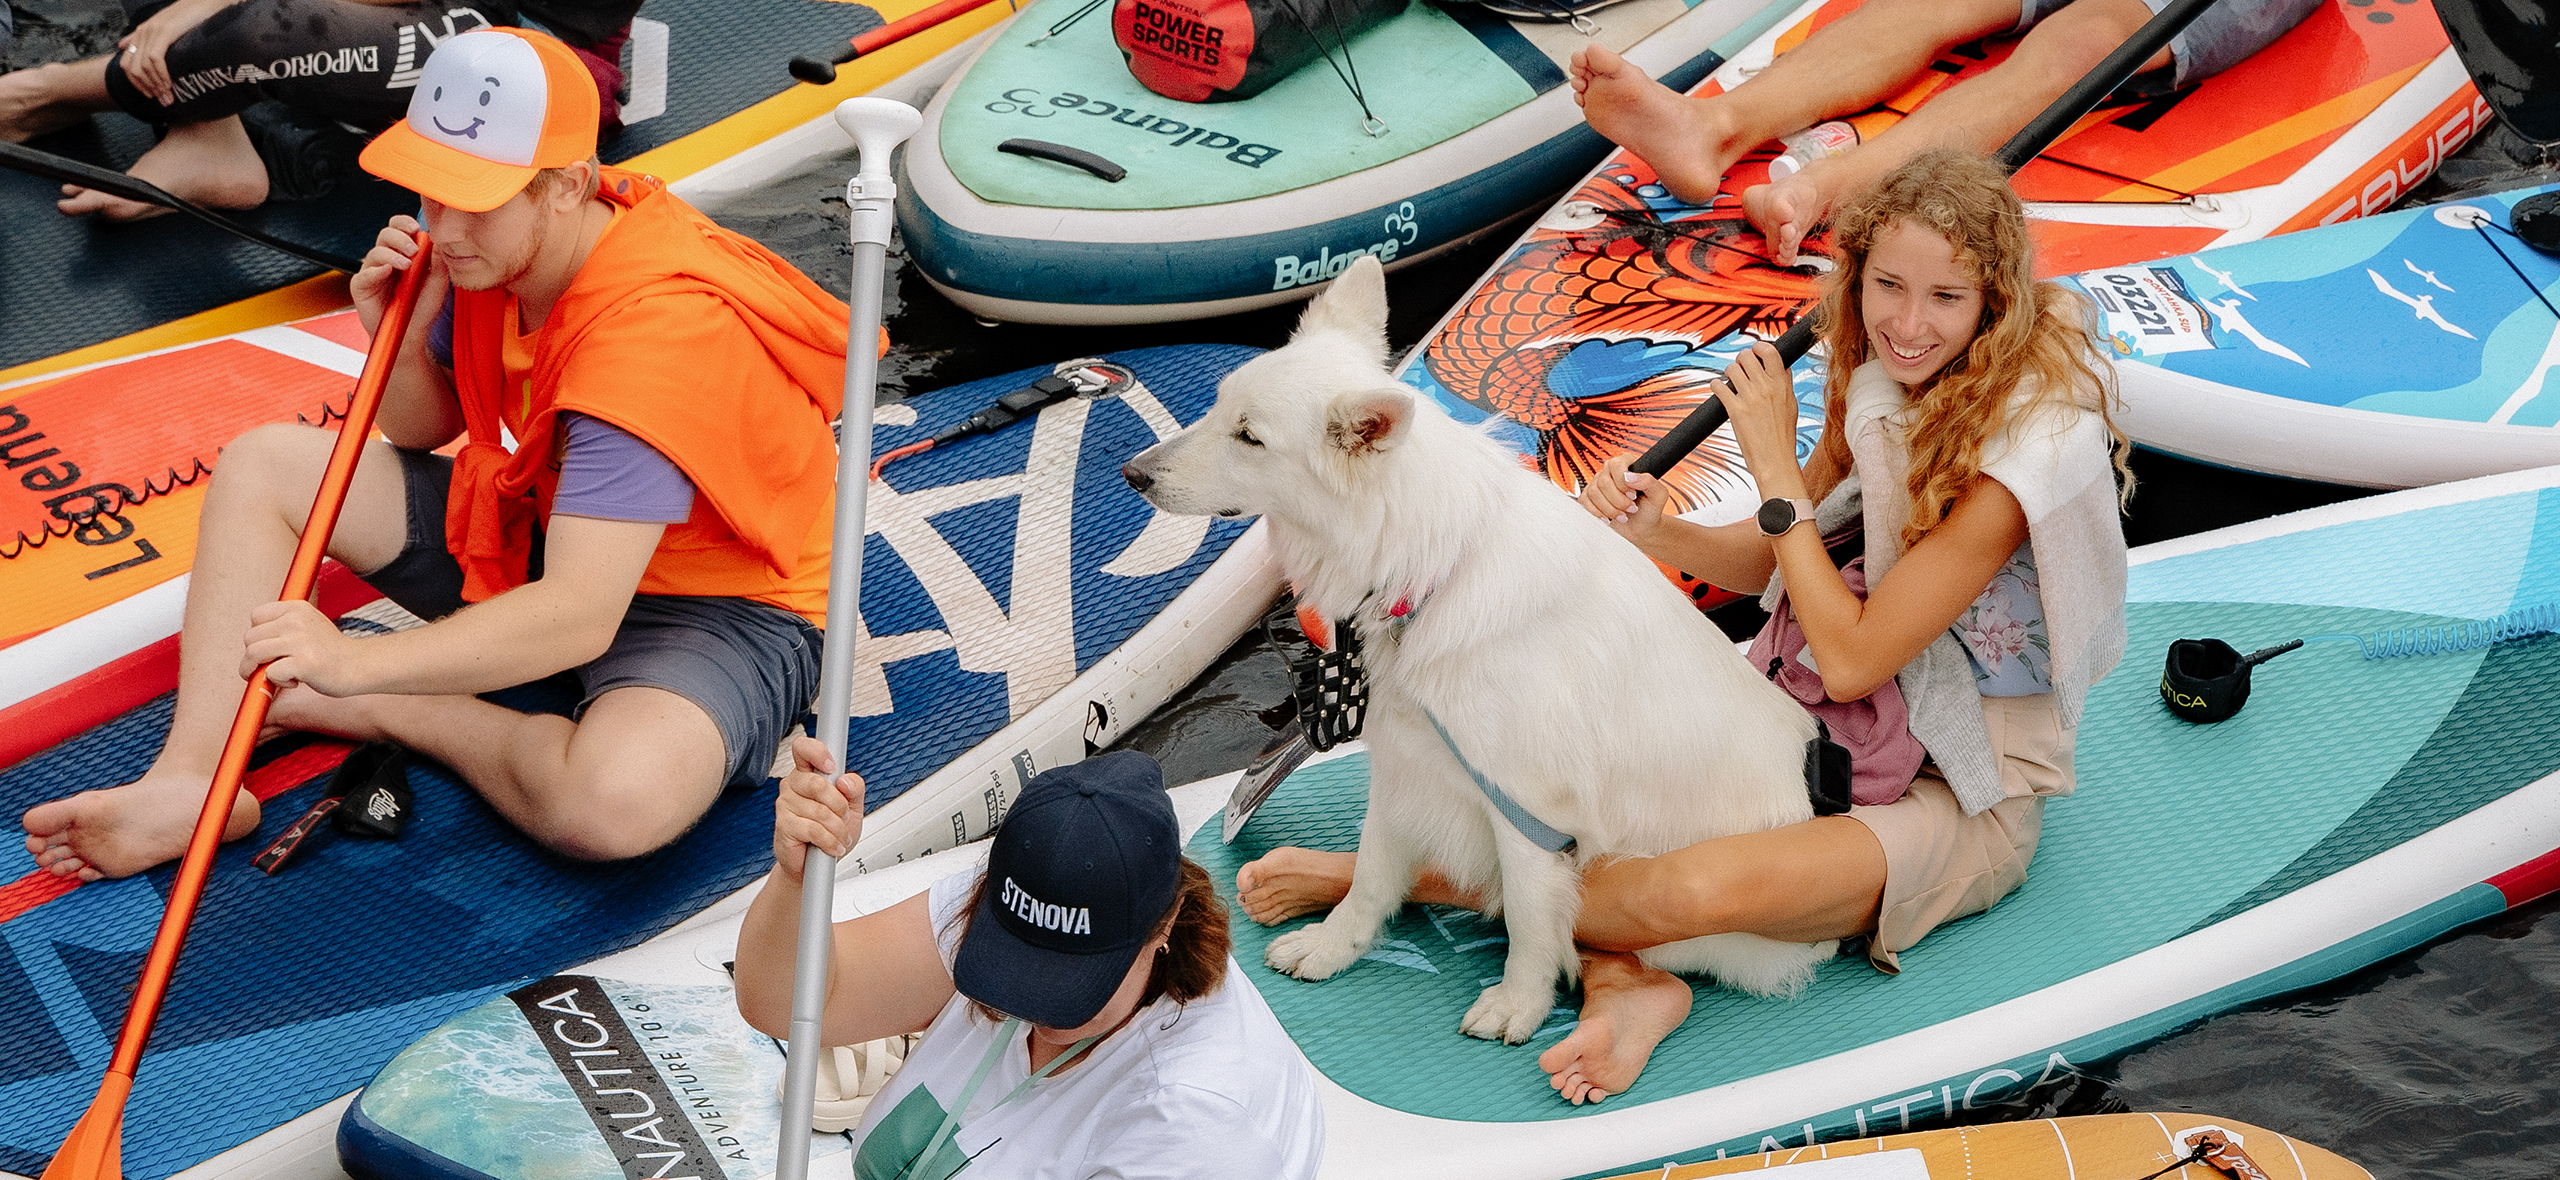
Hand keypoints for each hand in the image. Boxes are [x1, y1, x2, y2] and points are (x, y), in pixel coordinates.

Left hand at [115, 0, 228, 105]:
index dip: (136, 83)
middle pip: (132, 69)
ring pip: (143, 68)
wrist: (206, 3)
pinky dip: (161, 75)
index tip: (151, 95)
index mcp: (140, 33)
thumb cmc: (190, 17)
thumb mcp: (162, 28)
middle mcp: (142, 33)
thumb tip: (122, 46)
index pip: (126, 64)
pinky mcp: (164, 33)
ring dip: (156, 86)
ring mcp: (152, 32)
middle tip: (162, 100)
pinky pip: (155, 60)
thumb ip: (141, 38)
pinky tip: (170, 84)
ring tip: (169, 97)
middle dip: (146, 88)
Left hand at [241, 599, 367, 695]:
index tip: (268, 647)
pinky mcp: (303, 663)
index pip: (256, 616)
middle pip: (250, 637)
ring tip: (276, 676)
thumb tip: (251, 642)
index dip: (258, 635)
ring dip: (257, 671)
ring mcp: (300, 641)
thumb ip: (282, 625)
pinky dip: (277, 682)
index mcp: (297, 608)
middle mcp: (297, 621)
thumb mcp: (309, 625)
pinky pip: (270, 673)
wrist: (359, 666)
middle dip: (253, 658)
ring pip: (254, 654)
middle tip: (268, 668)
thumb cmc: (331, 651)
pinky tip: (294, 681)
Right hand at [351, 216, 448, 356]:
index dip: (404, 224)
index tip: (416, 228)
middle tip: (413, 250)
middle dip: (399, 238)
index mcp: (404, 253)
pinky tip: (387, 271)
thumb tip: (440, 242)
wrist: (411, 333)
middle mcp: (387, 258)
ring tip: (406, 265)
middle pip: (386, 235)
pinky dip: (376, 271)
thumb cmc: (422, 308)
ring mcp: (373, 271)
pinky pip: (365, 274)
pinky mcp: (362, 286)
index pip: (399, 229)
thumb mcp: (437, 285)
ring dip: (392, 255)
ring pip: (376, 252)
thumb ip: (439, 264)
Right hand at [774, 736, 864, 883]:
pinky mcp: (784, 825)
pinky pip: (814, 830)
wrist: (815, 864)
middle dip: (840, 805)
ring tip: (839, 836)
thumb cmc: (832, 831)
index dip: (817, 752)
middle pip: (818, 783)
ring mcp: (785, 804)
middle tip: (844, 818)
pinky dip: (829, 840)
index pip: (804, 748)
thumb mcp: (853, 807)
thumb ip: (855, 789)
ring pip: (819, 811)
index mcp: (808, 774)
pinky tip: (832, 845)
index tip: (832, 767)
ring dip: (837, 828)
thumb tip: (845, 781)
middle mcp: (794, 785)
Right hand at [1577, 453, 1667, 545]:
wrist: (1642, 527)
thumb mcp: (1659, 495)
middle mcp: (1610, 471)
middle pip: (1603, 482)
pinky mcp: (1589, 497)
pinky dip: (1597, 513)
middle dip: (1618, 501)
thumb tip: (1629, 477)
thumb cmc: (1650, 509)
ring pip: (1594, 493)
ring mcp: (1597, 484)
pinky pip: (1584, 501)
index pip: (1616, 465)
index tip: (1633, 495)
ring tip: (1623, 515)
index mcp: (1626, 464)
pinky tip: (1609, 518)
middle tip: (1631, 508)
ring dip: (1610, 509)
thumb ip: (1649, 481)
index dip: (1622, 483)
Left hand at [1715, 342, 1808, 499]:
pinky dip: (1716, 386)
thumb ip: (1785, 384)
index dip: (1759, 347)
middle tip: (1740, 367)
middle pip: (1747, 356)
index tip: (1755, 351)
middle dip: (1741, 359)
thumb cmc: (1783, 437)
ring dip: (1729, 372)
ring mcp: (1750, 398)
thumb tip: (1782, 367)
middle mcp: (1766, 388)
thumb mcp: (1792, 406)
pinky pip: (1719, 386)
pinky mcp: (1735, 410)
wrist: (1775, 460)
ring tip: (1731, 382)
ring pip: (1732, 368)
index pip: (1770, 351)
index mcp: (1782, 385)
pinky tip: (1719, 390)